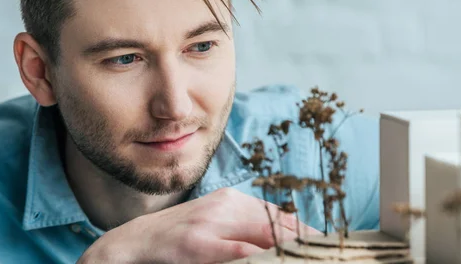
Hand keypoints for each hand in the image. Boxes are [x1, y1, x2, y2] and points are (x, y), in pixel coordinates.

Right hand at [77, 187, 319, 263]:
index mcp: (232, 201)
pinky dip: (260, 257)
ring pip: (264, 235)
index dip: (308, 231)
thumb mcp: (213, 227)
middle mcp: (225, 205)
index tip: (329, 246)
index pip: (280, 214)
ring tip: (311, 258)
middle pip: (278, 223)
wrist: (131, 243)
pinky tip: (278, 260)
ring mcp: (211, 223)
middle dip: (307, 242)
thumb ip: (243, 232)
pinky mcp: (196, 244)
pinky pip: (238, 252)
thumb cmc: (176, 238)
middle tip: (328, 254)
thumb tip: (280, 241)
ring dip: (290, 250)